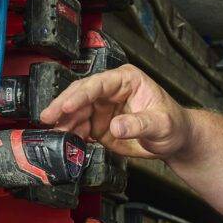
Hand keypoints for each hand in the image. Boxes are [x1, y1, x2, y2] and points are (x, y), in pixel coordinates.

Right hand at [39, 66, 191, 160]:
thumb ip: (139, 124)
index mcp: (126, 80)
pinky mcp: (99, 125)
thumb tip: (116, 126)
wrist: (175, 141)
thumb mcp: (161, 124)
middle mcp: (110, 91)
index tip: (66, 105)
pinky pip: (80, 128)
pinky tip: (65, 142)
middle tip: (47, 118)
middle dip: (63, 106)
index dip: (80, 95)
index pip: (98, 84)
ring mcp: (103, 108)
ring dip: (64, 123)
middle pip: (81, 95)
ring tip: (54, 134)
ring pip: (77, 112)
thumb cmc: (173, 125)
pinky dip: (71, 135)